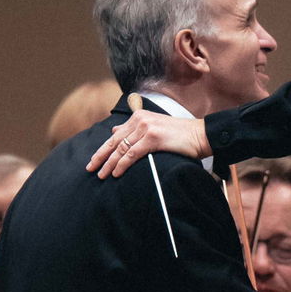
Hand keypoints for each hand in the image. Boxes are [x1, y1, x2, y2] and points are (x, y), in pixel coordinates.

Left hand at [84, 106, 210, 177]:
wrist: (200, 135)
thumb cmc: (179, 135)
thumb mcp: (154, 128)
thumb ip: (134, 129)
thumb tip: (114, 131)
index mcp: (138, 116)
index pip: (115, 135)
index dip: (103, 149)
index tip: (93, 161)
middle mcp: (139, 119)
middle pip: (114, 141)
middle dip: (100, 156)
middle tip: (90, 169)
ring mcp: (146, 128)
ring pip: (121, 149)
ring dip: (109, 164)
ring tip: (102, 175)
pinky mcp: (152, 138)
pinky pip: (131, 154)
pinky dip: (122, 165)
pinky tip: (116, 173)